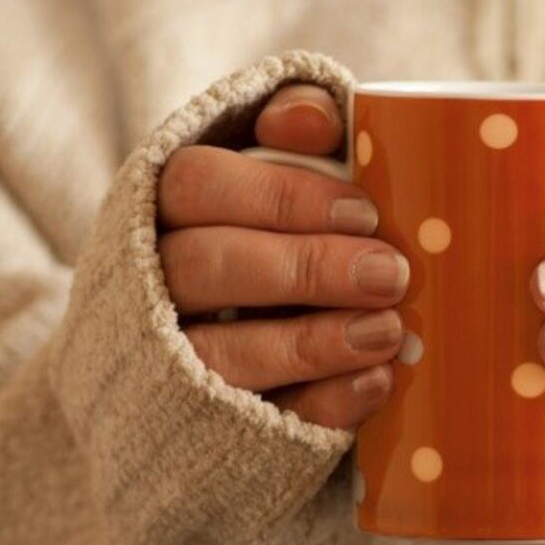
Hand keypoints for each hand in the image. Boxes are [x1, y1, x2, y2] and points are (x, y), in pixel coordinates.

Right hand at [157, 84, 408, 429]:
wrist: (199, 356)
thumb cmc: (262, 239)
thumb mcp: (273, 174)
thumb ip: (293, 131)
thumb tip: (315, 119)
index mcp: (163, 210)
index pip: (198, 185)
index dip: (282, 197)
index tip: (365, 213)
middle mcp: (151, 284)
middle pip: (206, 265)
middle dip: (307, 269)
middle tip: (392, 274)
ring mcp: (169, 362)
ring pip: (218, 354)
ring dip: (310, 344)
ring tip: (388, 333)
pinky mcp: (203, 426)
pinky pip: (252, 423)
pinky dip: (318, 405)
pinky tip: (374, 384)